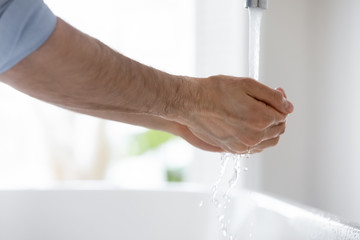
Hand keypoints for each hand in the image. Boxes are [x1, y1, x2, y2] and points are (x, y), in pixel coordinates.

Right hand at [173, 75, 293, 153]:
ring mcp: (242, 146)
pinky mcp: (232, 149)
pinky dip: (258, 138)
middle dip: (276, 115)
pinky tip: (249, 125)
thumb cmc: (215, 91)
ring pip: (269, 141)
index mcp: (261, 119)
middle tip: (264, 102)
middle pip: (278, 129)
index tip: (272, 93)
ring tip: (257, 113)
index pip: (283, 114)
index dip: (280, 102)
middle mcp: (254, 137)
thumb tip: (288, 107)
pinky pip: (255, 148)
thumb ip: (272, 96)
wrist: (190, 103)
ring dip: (269, 128)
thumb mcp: (247, 85)